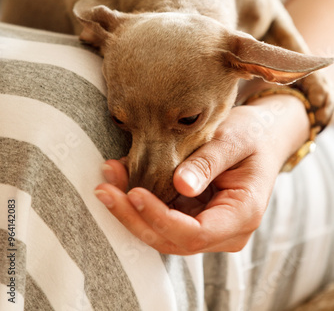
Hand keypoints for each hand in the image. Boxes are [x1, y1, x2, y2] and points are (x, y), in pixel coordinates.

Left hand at [95, 94, 308, 254]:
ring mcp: (208, 226)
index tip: (134, 193)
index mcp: (242, 215)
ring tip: (107, 178)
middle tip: (105, 188)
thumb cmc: (252, 134)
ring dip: (130, 209)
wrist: (262, 136)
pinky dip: (138, 200)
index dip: (161, 218)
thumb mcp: (234, 140)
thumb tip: (181, 186)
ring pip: (161, 232)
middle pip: (172, 239)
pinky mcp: (193, 215)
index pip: (195, 234)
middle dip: (135, 217)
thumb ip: (208, 162)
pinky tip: (120, 176)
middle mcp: (224, 231)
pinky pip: (161, 216)